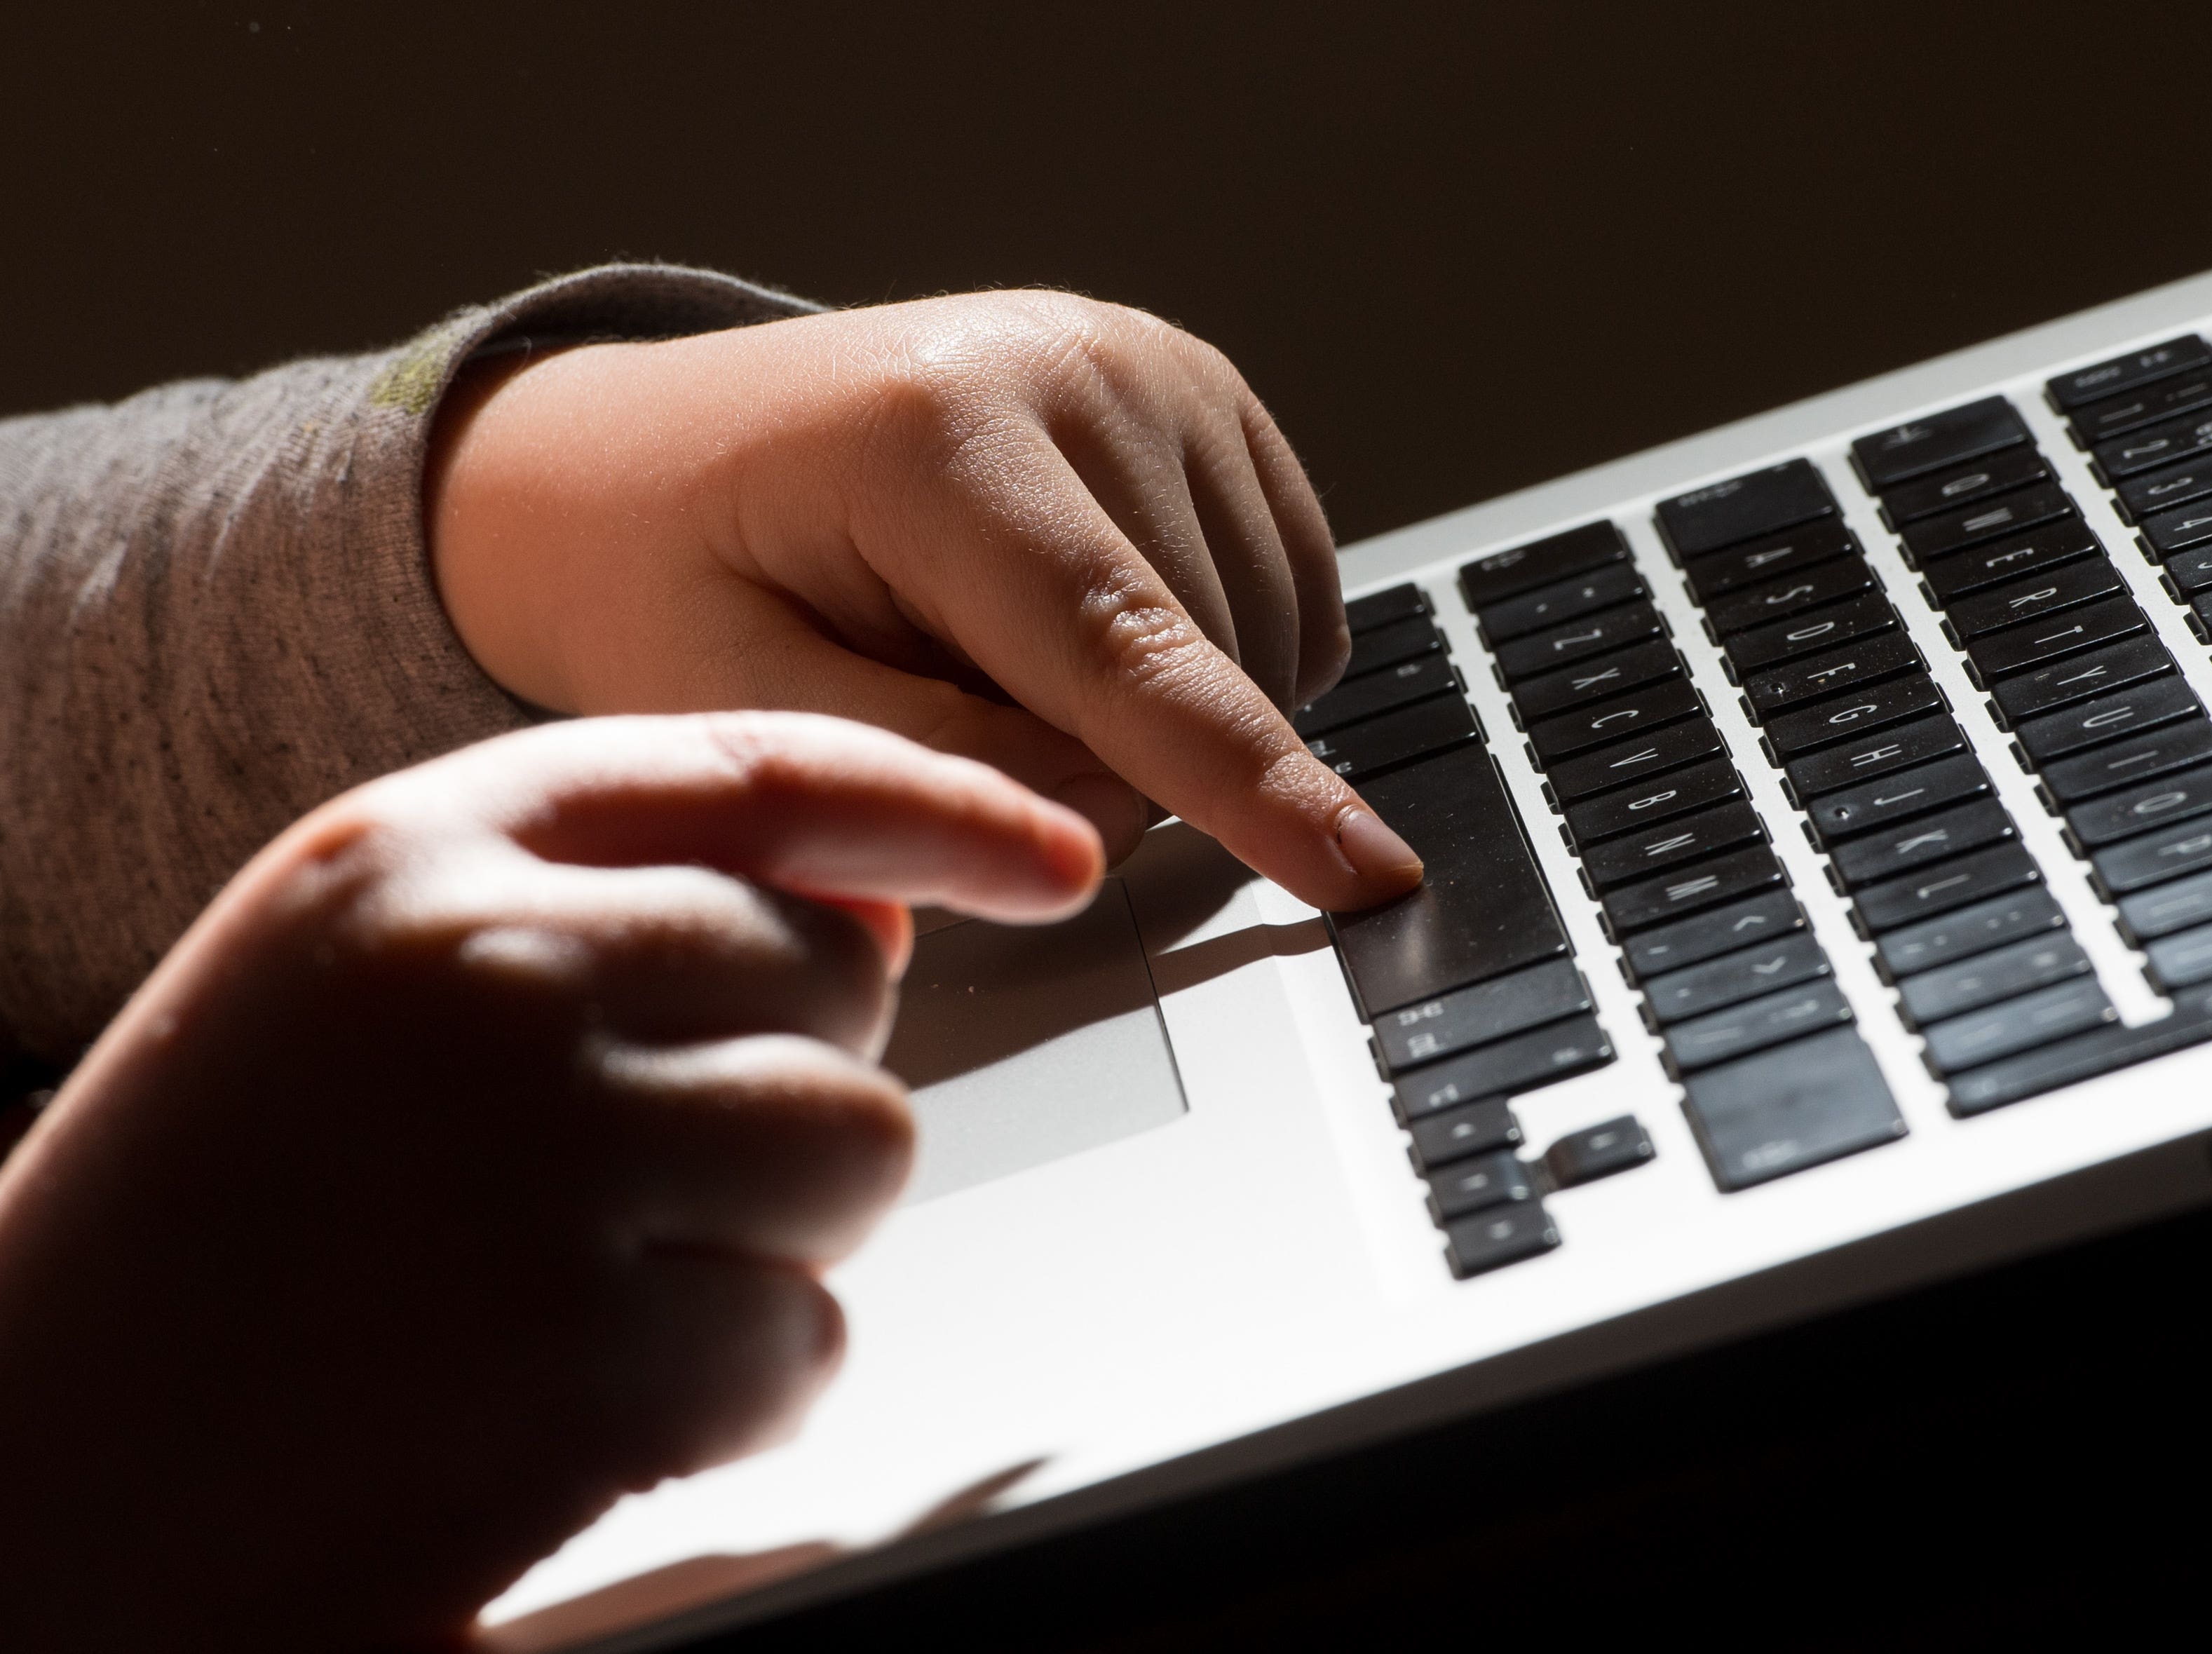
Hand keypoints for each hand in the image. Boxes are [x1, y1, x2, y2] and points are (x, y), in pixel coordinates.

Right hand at [0, 712, 1100, 1650]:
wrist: (32, 1483)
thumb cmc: (209, 1233)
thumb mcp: (352, 982)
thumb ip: (596, 903)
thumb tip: (877, 912)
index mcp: (407, 854)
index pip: (761, 771)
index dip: (938, 804)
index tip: (1052, 851)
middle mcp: (485, 972)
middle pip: (838, 974)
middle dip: (792, 1080)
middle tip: (635, 1177)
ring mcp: (543, 1160)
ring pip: (861, 1145)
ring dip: (777, 1235)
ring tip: (595, 1286)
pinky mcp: (589, 1359)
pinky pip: (807, 1336)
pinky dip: (739, 1386)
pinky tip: (580, 1405)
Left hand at [425, 291, 1423, 911]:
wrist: (652, 458)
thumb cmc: (675, 582)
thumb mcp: (736, 701)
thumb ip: (928, 770)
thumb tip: (1112, 821)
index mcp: (942, 436)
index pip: (1126, 652)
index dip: (1249, 784)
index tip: (1364, 874)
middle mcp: (1077, 365)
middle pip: (1201, 664)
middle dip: (1113, 760)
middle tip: (946, 716)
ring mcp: (1155, 367)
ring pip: (1264, 637)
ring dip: (1168, 713)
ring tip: (999, 661)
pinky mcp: (1204, 395)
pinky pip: (1288, 590)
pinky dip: (1223, 658)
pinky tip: (1088, 639)